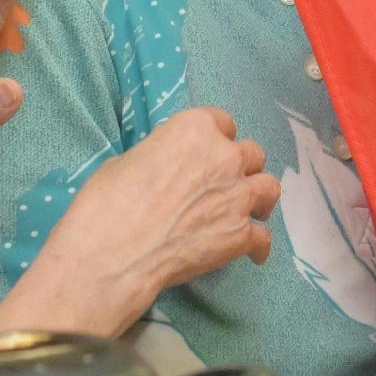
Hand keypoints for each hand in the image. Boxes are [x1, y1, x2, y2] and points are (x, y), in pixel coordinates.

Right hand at [14, 108, 280, 331]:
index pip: (222, 122)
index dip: (216, 139)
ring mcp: (237, 196)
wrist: (113, 254)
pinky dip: (257, 245)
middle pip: (250, 154)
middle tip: (227, 183)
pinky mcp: (241, 235)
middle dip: (241, 167)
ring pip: (269, 189)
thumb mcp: (128, 160)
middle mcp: (225, 156)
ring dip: (259, 198)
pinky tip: (251, 253)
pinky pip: (262, 237)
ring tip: (252, 211)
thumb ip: (161, 156)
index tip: (210, 153)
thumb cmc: (107, 203)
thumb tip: (167, 167)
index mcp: (195, 129)